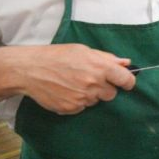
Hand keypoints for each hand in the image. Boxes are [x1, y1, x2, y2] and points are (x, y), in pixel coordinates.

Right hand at [14, 43, 135, 114]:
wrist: (30, 70)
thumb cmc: (56, 56)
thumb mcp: (83, 50)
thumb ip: (106, 58)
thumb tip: (126, 63)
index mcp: (99, 67)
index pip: (126, 80)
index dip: (128, 81)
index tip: (126, 82)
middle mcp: (93, 84)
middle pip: (111, 94)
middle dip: (105, 88)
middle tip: (91, 80)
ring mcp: (82, 98)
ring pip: (96, 101)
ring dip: (90, 95)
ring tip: (73, 83)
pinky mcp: (71, 108)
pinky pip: (82, 107)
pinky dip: (77, 101)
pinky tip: (66, 91)